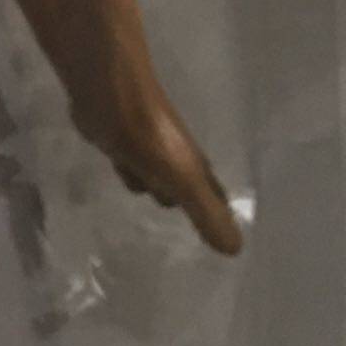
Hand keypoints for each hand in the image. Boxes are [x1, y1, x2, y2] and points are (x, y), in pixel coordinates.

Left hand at [75, 89, 243, 255]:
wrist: (109, 94)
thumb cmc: (151, 137)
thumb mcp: (184, 179)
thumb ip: (207, 213)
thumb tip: (236, 251)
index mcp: (193, 166)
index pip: (214, 195)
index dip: (217, 213)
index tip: (222, 234)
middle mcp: (173, 155)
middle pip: (186, 185)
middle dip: (189, 202)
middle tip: (187, 228)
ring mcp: (144, 145)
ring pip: (157, 174)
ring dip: (157, 187)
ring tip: (154, 207)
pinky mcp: (116, 138)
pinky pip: (130, 161)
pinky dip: (130, 171)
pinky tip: (125, 175)